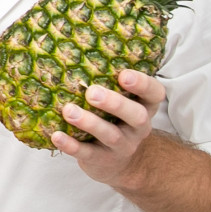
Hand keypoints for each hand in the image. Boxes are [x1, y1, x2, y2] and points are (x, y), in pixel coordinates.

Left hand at [51, 69, 164, 186]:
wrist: (121, 164)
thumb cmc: (116, 120)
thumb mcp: (122, 102)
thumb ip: (111, 82)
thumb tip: (77, 47)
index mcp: (145, 106)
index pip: (154, 94)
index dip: (143, 84)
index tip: (123, 75)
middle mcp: (138, 127)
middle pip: (136, 116)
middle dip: (114, 103)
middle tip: (91, 92)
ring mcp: (122, 146)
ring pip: (110, 135)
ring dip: (89, 122)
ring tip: (69, 111)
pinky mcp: (102, 161)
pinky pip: (87, 153)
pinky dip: (71, 145)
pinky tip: (56, 135)